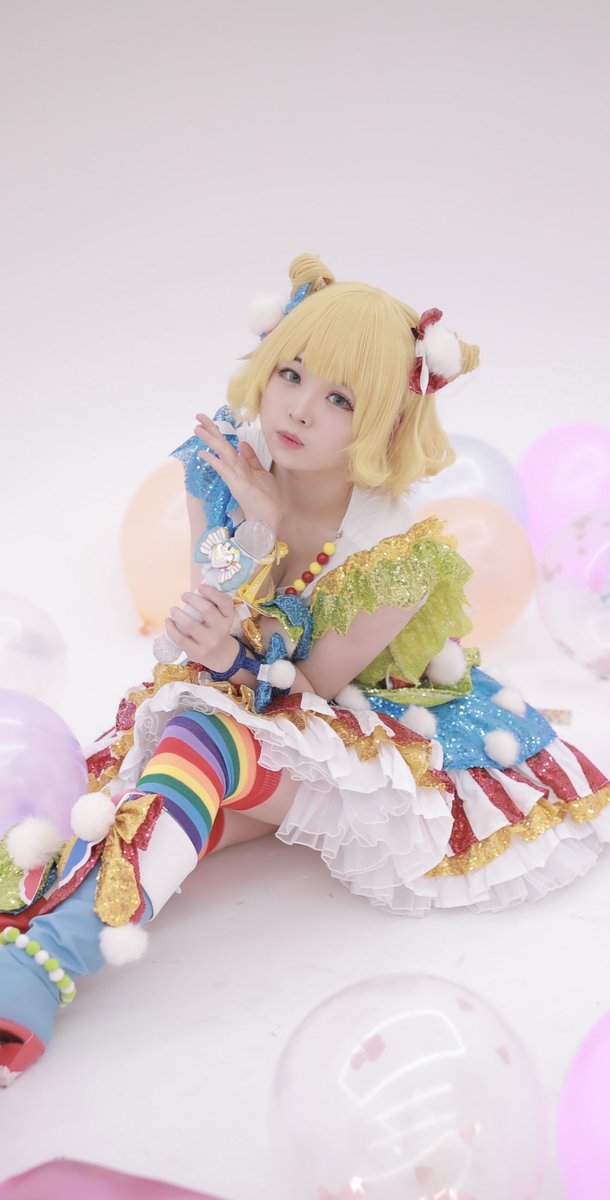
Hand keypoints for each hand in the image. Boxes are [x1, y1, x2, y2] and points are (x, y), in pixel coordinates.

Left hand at [165, 585, 236, 668]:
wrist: (217, 653)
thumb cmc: (213, 627)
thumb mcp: (220, 616)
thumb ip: (213, 603)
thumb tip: (196, 589)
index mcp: (228, 617)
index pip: (224, 601)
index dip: (211, 592)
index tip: (199, 587)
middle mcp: (222, 630)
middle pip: (207, 609)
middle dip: (191, 599)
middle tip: (184, 596)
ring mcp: (210, 642)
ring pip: (190, 624)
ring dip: (177, 613)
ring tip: (173, 609)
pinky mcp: (198, 652)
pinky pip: (180, 638)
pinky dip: (171, 628)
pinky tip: (168, 621)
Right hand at [194, 412, 281, 531]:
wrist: (268, 518)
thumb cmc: (266, 498)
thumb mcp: (261, 473)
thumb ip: (251, 459)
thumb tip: (242, 444)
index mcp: (241, 466)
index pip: (227, 445)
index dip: (218, 432)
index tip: (208, 421)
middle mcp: (235, 469)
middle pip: (222, 446)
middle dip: (211, 430)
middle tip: (197, 416)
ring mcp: (235, 476)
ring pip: (222, 453)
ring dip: (211, 440)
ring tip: (197, 428)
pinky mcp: (237, 485)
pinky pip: (224, 470)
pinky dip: (215, 461)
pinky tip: (204, 453)